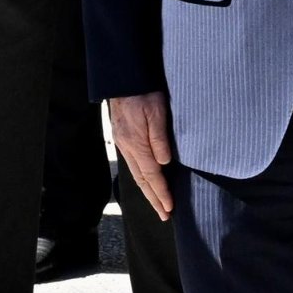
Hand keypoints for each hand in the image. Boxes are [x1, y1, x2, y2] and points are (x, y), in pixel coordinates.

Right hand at [106, 92, 176, 218]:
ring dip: (147, 190)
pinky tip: (147, 180)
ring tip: (157, 203)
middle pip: (142, 180)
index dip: (161, 193)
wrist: (123, 78)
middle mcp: (127, 148)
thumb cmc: (143, 92)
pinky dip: (142, 177)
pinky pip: (133, 164)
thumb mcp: (157, 112)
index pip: (152, 175)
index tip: (169, 208)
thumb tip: (164, 163)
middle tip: (164, 214)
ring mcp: (123, 144)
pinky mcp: (122, 138)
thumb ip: (160, 139)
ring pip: (136, 174)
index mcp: (136, 144)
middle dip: (154, 199)